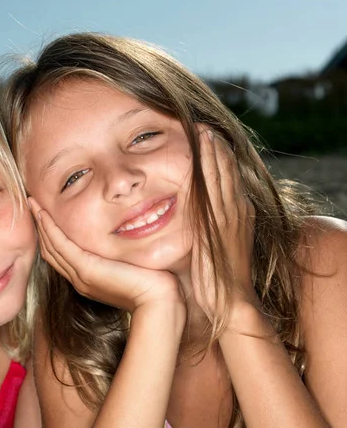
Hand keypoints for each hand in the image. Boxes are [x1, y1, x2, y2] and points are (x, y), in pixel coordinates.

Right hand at [28, 198, 184, 312]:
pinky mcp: (86, 269)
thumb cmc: (151, 286)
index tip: (45, 215)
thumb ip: (119, 258)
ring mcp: (80, 275)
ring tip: (32, 204)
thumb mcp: (130, 268)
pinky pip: (61, 244)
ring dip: (40, 223)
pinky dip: (50, 228)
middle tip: (31, 205)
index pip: (61, 255)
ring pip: (51, 246)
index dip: (50, 235)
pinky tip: (43, 214)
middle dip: (40, 227)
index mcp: (87, 280)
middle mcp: (79, 279)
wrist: (157, 302)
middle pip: (50, 250)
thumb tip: (123, 242)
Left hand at [191, 129, 257, 320]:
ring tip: (203, 130)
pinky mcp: (219, 222)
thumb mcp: (214, 249)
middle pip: (227, 172)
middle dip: (216, 149)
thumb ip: (206, 232)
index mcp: (237, 217)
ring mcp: (230, 216)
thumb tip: (192, 224)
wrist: (232, 302)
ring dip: (212, 151)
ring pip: (222, 175)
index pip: (228, 182)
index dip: (219, 160)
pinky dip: (209, 166)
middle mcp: (237, 212)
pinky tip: (203, 151)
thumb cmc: (219, 280)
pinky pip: (213, 187)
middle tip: (204, 127)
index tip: (208, 141)